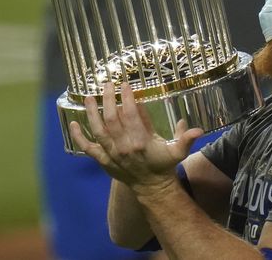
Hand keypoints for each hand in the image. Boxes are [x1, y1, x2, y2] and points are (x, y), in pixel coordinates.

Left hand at [69, 82, 202, 194]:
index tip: (125, 84)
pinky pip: (88, 148)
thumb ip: (186, 139)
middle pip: (111, 119)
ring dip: (91, 113)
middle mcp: (123, 147)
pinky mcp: (103, 160)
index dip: (127, 98)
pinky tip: (72, 124)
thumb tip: (198, 129)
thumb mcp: (178, 152)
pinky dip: (79, 136)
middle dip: (107, 99)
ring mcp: (111, 154)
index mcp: (141, 142)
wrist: (151, 188)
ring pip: (98, 130)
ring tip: (88, 97)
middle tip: (106, 84)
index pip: (131, 115)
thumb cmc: (163, 164)